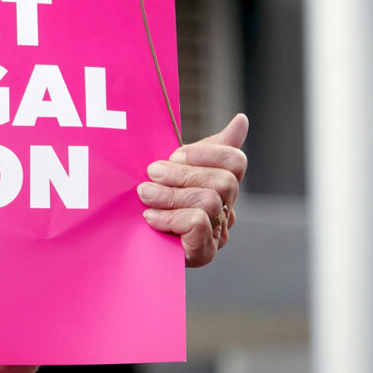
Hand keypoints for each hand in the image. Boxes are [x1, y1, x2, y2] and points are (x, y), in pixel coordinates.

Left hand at [137, 114, 248, 267]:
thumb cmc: (153, 200)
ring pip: (209, 201)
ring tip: (145, 195)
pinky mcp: (204, 252)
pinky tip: (152, 218)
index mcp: (221, 185)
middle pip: (223, 181)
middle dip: (182, 174)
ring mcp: (218, 233)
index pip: (235, 161)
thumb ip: (204, 148)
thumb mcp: (172, 169)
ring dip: (170, 195)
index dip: (207, 154)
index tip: (175, 154)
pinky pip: (199, 224)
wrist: (131, 244)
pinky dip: (171, 217)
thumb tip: (242, 120)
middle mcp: (226, 209)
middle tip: (152, 174)